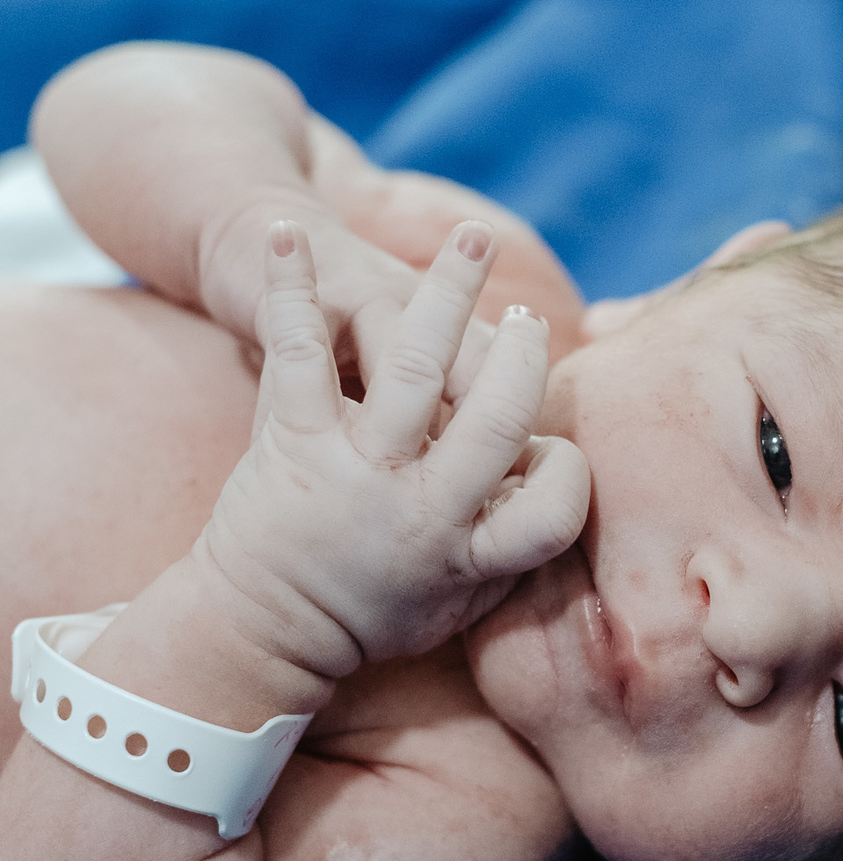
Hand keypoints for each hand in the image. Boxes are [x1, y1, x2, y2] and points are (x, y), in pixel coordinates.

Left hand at [195, 219, 589, 674]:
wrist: (260, 628)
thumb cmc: (371, 613)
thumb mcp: (457, 606)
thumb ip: (512, 556)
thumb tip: (563, 503)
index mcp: (467, 551)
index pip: (554, 505)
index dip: (565, 472)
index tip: (551, 454)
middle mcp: (420, 507)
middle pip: (498, 415)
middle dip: (524, 356)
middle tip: (527, 320)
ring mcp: (356, 469)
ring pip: (416, 363)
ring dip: (451, 290)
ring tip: (477, 238)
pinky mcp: (295, 441)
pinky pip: (297, 352)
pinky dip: (291, 288)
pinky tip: (289, 232)